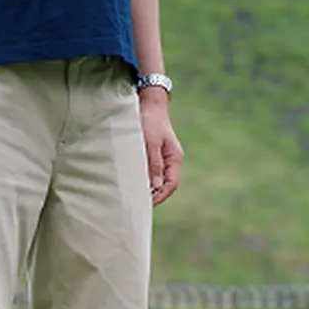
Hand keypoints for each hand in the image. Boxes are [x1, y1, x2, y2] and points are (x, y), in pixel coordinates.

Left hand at [140, 89, 182, 204]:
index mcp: (174, 158)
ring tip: (134, 197)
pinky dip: (144, 180)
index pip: (171, 185)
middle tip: (137, 205)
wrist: (149, 103)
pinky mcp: (154, 154)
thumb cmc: (150, 121)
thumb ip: (153, 164)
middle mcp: (170, 160)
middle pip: (165, 185)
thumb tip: (156, 186)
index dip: (160, 196)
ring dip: (148, 188)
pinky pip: (151, 172)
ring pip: (158, 180)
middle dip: (154, 196)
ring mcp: (163, 158)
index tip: (146, 204)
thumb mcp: (150, 142)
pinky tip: (133, 183)